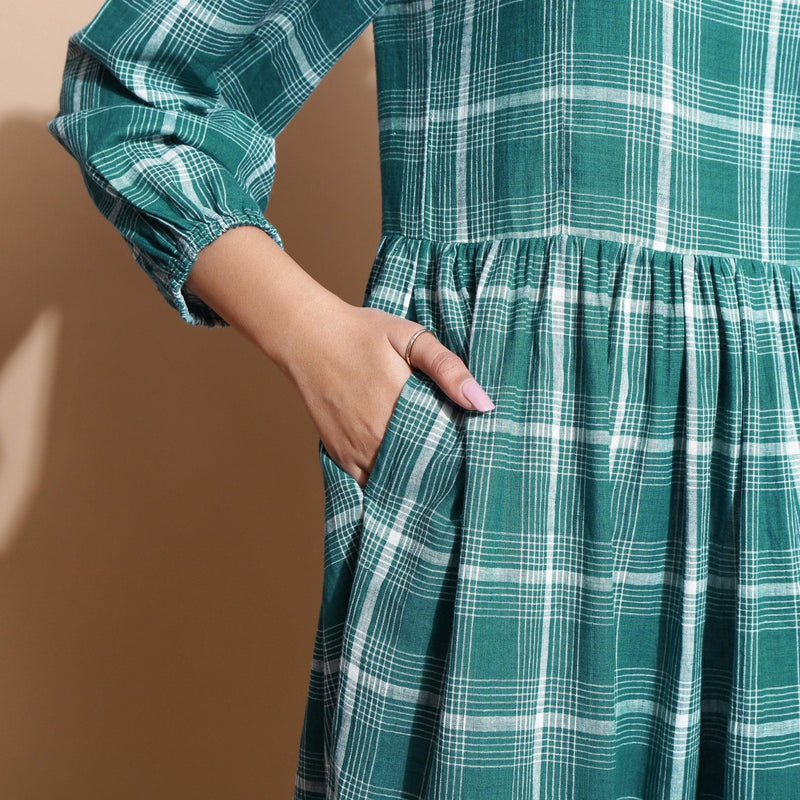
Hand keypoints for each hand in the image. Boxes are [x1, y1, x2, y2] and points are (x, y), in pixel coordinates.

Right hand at [286, 299, 494, 487]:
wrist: (308, 337)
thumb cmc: (362, 333)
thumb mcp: (409, 337)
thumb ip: (446, 368)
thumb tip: (482, 403)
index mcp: (401, 408)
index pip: (445, 447)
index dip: (462, 451)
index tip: (474, 448)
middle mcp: (377, 436)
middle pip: (422, 468)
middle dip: (442, 468)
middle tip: (459, 463)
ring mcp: (356, 450)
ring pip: (397, 480)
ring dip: (416, 479)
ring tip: (436, 471)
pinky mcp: (340, 455)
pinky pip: (370, 482)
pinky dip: (387, 482)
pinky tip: (402, 473)